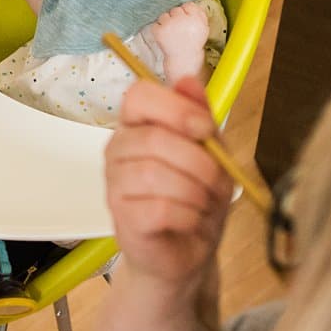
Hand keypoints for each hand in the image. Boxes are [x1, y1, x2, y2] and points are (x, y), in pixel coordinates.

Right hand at [103, 75, 231, 292]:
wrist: (189, 251)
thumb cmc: (196, 199)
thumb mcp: (211, 152)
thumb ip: (200, 116)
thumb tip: (189, 79)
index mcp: (137, 126)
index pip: (139, 95)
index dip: (176, 109)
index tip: (204, 130)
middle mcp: (118, 150)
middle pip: (154, 139)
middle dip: (199, 163)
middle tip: (215, 183)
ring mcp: (115, 185)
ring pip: (156, 175)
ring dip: (196, 192)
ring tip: (203, 204)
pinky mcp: (121, 218)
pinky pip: (159, 208)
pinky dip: (188, 216)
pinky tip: (190, 221)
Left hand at [150, 3, 210, 84]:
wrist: (184, 58)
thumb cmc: (194, 42)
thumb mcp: (203, 28)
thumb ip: (200, 14)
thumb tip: (192, 3)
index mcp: (195, 18)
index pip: (188, 5)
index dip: (186, 11)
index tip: (186, 19)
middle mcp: (182, 19)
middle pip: (175, 9)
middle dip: (176, 17)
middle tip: (178, 28)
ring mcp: (169, 25)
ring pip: (164, 15)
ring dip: (166, 22)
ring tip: (171, 33)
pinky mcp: (158, 31)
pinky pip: (156, 24)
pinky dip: (158, 29)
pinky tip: (165, 36)